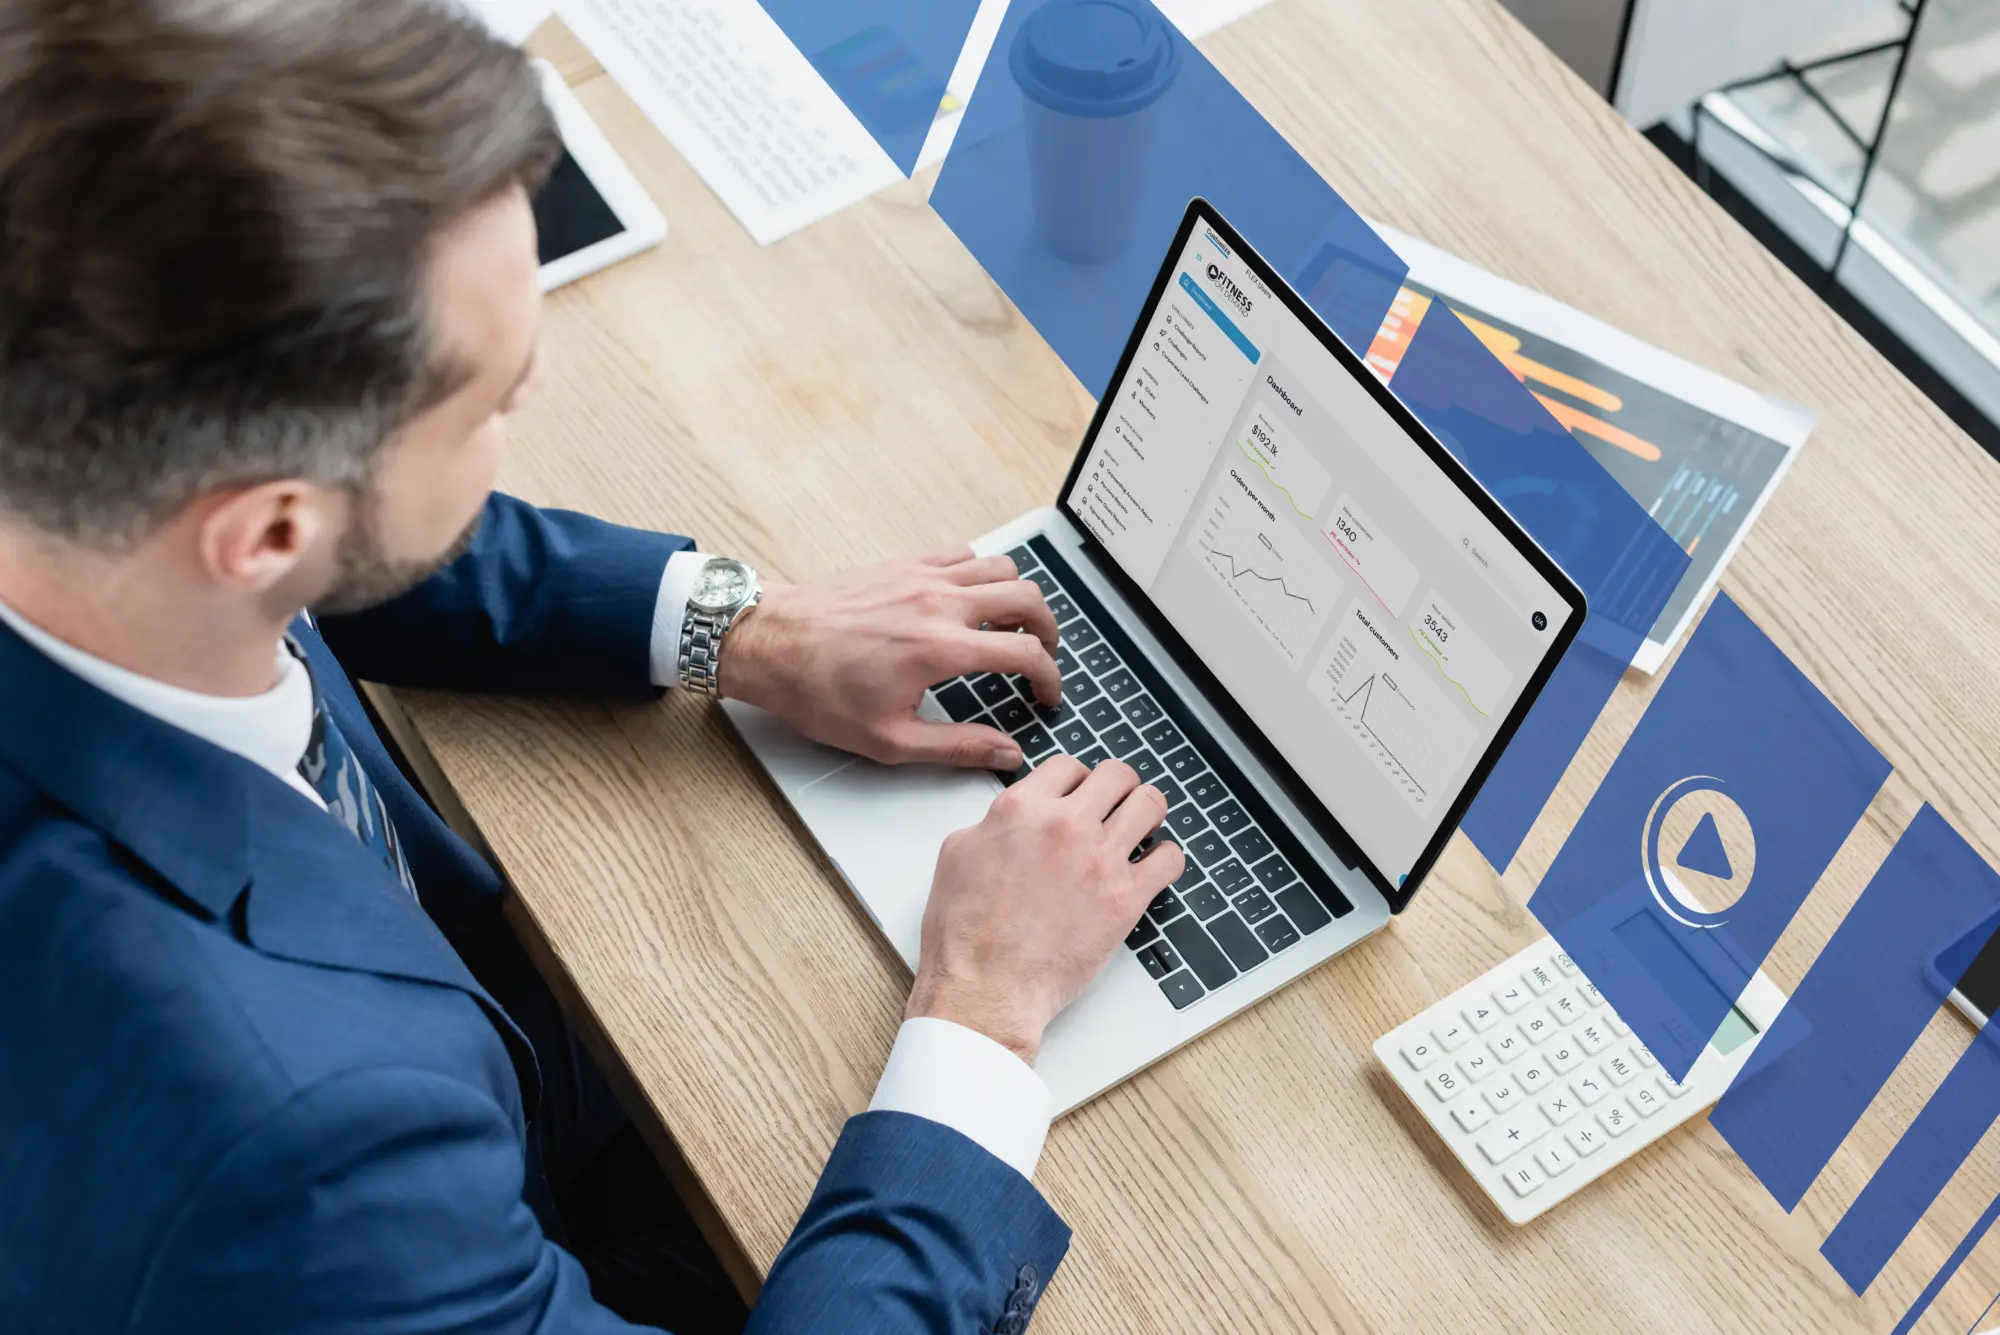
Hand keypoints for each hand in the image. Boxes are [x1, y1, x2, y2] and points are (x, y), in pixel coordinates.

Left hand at [718, 547, 1060, 770]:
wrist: (768, 644)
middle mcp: (939, 603)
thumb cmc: (817, 691)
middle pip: (1027, 597)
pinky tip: (969, 599)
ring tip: (1012, 626)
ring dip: (1017, 595)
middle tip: (1043, 656)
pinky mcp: (903, 562)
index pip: (1026, 652)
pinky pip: (962, 553)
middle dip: (1048, 630)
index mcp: (942, 649)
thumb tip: (1005, 753)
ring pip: (1000, 567)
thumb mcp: (890, 739)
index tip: (1047, 694)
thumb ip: (958, 747)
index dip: (1050, 677)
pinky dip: (980, 572)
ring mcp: (922, 575)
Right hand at [906, 756, 1183, 1063]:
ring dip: (1147, 813)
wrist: (985, 987)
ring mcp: (1101, 860)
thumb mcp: (958, 854)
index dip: (1077, 779)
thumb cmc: (965, 933)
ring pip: (1151, 804)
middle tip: (1114, 807)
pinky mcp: (1127, 898)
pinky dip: (1165, 858)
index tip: (1080, 794)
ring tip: (1140, 828)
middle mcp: (1066, 826)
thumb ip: (994, 822)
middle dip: (1117, 788)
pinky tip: (1151, 867)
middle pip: (1117, 775)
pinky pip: (1171, 858)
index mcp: (1023, 809)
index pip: (1069, 766)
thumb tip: (1013, 818)